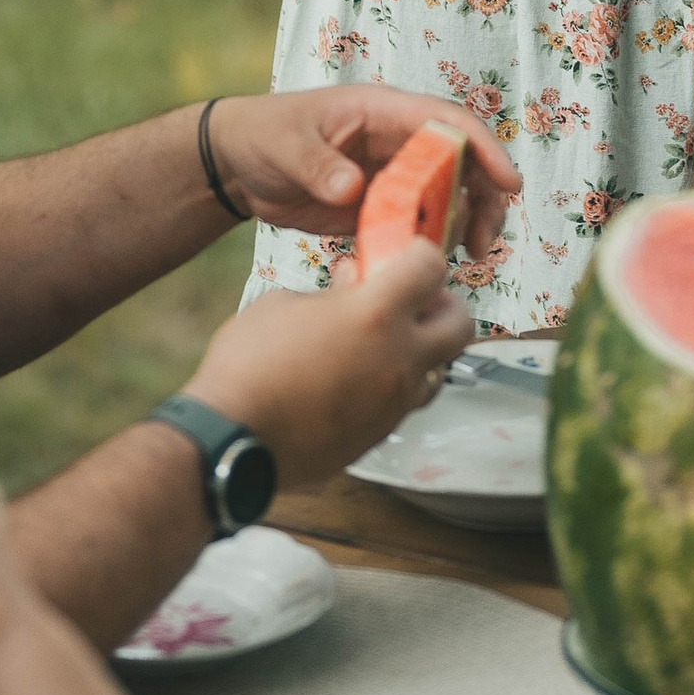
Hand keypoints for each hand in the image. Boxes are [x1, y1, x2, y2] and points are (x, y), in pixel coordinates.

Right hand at [186, 237, 475, 487]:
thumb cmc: (248, 364)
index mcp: (376, 314)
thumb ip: (330, 293)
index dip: (420, 255)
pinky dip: (395, 386)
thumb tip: (351, 285)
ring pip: (440, 370)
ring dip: (422, 351)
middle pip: (460, 323)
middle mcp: (399, 358)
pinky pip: (405, 403)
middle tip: (411, 302)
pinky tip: (359, 381)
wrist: (233, 439)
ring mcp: (394, 403)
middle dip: (441, 305)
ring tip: (384, 345)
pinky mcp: (380, 435)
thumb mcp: (282, 304)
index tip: (404, 257)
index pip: (432, 267)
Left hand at [206, 86, 520, 261]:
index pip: (447, 122)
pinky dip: (430, 245)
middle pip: (461, 164)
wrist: (237, 165)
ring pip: (447, 197)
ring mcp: (392, 177)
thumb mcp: (286, 145)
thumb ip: (318, 166)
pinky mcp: (380, 209)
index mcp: (383, 112)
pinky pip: (418, 226)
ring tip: (469, 259)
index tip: (508, 182)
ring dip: (464, 225)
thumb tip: (353, 189)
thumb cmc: (262, 135)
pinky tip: (427, 268)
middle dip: (484, 198)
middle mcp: (397, 142)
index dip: (483, 149)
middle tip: (486, 240)